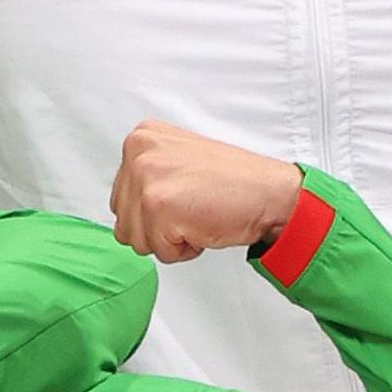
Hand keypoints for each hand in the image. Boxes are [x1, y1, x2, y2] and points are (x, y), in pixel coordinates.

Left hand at [108, 122, 302, 264]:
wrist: (271, 193)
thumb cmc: (233, 183)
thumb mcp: (178, 160)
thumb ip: (148, 176)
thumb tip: (125, 205)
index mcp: (141, 139)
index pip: (120, 200)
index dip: (154, 212)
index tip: (185, 196)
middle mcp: (138, 153)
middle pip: (123, 222)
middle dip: (158, 228)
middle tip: (193, 208)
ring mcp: (146, 178)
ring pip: (136, 240)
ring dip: (170, 240)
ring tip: (198, 215)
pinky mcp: (157, 206)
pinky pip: (160, 252)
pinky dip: (185, 249)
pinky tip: (204, 224)